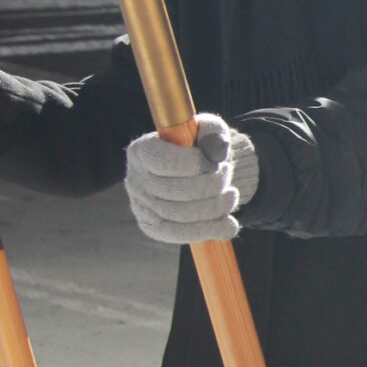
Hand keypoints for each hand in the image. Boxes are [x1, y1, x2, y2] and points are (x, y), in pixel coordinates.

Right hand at [124, 115, 258, 242]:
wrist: (196, 173)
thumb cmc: (200, 148)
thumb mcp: (208, 131)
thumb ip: (213, 133)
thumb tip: (218, 152)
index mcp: (141, 151)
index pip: (163, 161)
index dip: (195, 163)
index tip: (215, 162)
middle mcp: (135, 180)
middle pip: (173, 190)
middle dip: (210, 186)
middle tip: (227, 179)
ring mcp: (141, 207)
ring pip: (178, 215)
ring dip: (213, 208)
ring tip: (231, 197)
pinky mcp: (153, 228)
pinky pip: (178, 234)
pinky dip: (208, 231)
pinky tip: (229, 224)